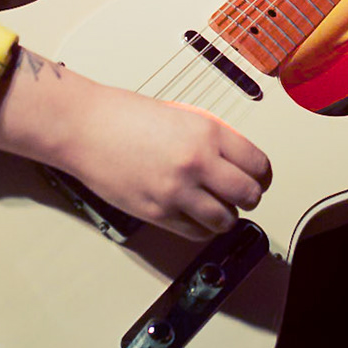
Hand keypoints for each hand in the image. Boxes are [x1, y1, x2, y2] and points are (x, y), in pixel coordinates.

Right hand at [60, 83, 272, 242]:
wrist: (85, 128)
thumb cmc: (125, 116)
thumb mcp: (182, 116)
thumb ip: (210, 137)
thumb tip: (233, 159)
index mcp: (207, 133)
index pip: (257, 163)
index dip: (262, 176)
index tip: (259, 179)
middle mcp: (197, 162)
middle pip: (248, 194)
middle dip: (250, 198)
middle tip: (243, 197)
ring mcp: (177, 191)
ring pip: (225, 220)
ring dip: (226, 217)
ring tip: (219, 209)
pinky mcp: (157, 213)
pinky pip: (195, 232)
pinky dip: (202, 228)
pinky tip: (196, 217)